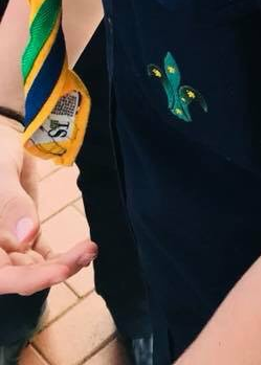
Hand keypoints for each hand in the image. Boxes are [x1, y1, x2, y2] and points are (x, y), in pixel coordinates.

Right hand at [0, 124, 95, 294]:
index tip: (59, 272)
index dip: (25, 280)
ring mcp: (6, 244)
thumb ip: (10, 204)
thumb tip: (27, 236)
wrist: (3, 141)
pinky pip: (41, 255)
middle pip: (18, 275)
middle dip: (52, 271)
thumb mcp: (0, 174)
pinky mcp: (24, 235)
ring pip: (32, 267)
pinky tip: (83, 250)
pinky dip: (61, 257)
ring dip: (62, 264)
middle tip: (85, 253)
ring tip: (90, 249)